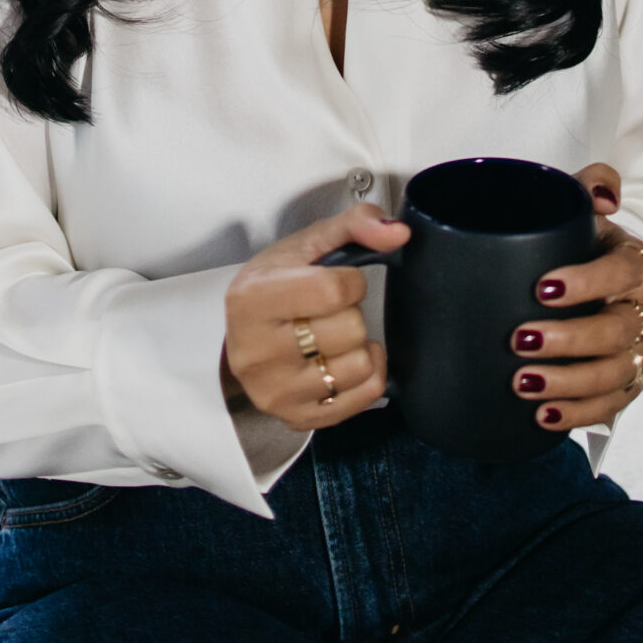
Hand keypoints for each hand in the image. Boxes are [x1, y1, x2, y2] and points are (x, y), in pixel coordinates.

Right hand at [222, 203, 409, 431]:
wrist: (244, 334)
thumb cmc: (274, 286)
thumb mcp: (306, 244)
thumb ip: (355, 224)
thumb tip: (398, 232)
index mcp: (252, 300)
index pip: (334, 290)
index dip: (350, 281)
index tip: (336, 281)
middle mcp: (257, 352)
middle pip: (350, 329)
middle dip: (350, 313)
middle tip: (327, 312)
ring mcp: (276, 392)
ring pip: (359, 365)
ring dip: (357, 345)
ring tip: (332, 336)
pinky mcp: (297, 418)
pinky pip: (365, 396)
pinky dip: (366, 373)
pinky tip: (343, 359)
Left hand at [505, 163, 642, 435]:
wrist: (598, 281)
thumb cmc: (579, 243)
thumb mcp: (581, 207)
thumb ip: (592, 185)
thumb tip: (604, 197)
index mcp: (636, 262)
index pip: (621, 271)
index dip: (587, 282)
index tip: (541, 288)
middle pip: (617, 331)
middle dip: (568, 340)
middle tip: (519, 341)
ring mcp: (640, 350)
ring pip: (615, 374)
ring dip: (569, 383)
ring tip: (523, 384)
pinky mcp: (628, 383)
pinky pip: (612, 406)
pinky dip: (578, 414)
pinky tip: (544, 417)